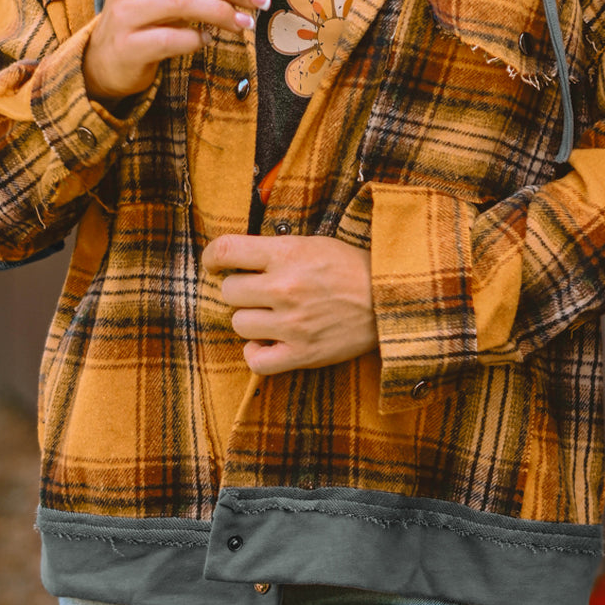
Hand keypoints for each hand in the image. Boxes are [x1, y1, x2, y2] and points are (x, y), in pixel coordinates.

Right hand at [83, 0, 267, 107]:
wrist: (109, 59)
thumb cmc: (147, 15)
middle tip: (260, 0)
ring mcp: (124, 12)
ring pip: (181, 1)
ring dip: (221, 11)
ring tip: (245, 22)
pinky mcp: (127, 46)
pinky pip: (168, 38)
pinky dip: (195, 38)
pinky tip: (207, 39)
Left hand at [202, 233, 375, 374]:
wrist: (392, 299)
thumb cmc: (351, 268)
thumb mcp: (312, 244)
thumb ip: (274, 250)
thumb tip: (234, 259)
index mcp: (286, 253)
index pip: (226, 250)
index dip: (212, 257)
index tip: (215, 263)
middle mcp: (284, 287)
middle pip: (229, 291)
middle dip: (239, 290)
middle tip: (258, 291)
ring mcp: (292, 323)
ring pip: (239, 324)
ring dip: (251, 320)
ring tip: (271, 315)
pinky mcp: (302, 353)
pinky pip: (255, 360)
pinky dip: (257, 353)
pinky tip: (269, 342)